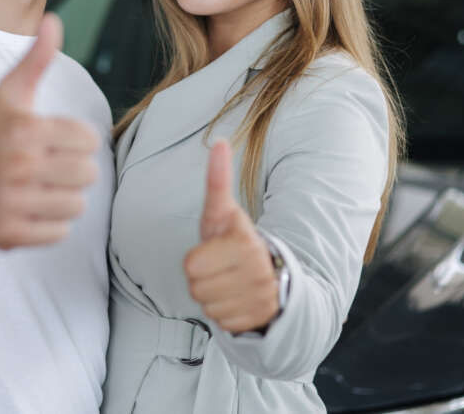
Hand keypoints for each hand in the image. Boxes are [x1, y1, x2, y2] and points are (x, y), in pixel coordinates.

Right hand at [0, 14, 99, 248]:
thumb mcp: (8, 93)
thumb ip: (36, 59)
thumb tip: (54, 20)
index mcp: (26, 130)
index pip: (88, 140)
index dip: (74, 141)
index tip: (52, 141)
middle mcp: (19, 167)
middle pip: (87, 174)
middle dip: (71, 170)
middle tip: (46, 167)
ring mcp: (13, 202)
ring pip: (77, 206)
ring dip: (63, 198)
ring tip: (39, 188)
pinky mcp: (8, 233)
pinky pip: (59, 233)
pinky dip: (49, 224)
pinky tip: (28, 209)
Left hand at [183, 140, 280, 332]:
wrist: (272, 275)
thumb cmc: (235, 241)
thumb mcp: (222, 212)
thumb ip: (218, 180)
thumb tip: (218, 141)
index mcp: (245, 241)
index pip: (191, 265)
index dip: (196, 259)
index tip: (218, 248)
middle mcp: (257, 269)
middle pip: (196, 287)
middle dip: (202, 279)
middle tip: (221, 268)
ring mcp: (261, 297)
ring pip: (207, 305)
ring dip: (212, 297)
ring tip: (230, 283)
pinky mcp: (260, 318)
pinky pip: (221, 322)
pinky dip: (225, 314)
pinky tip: (238, 300)